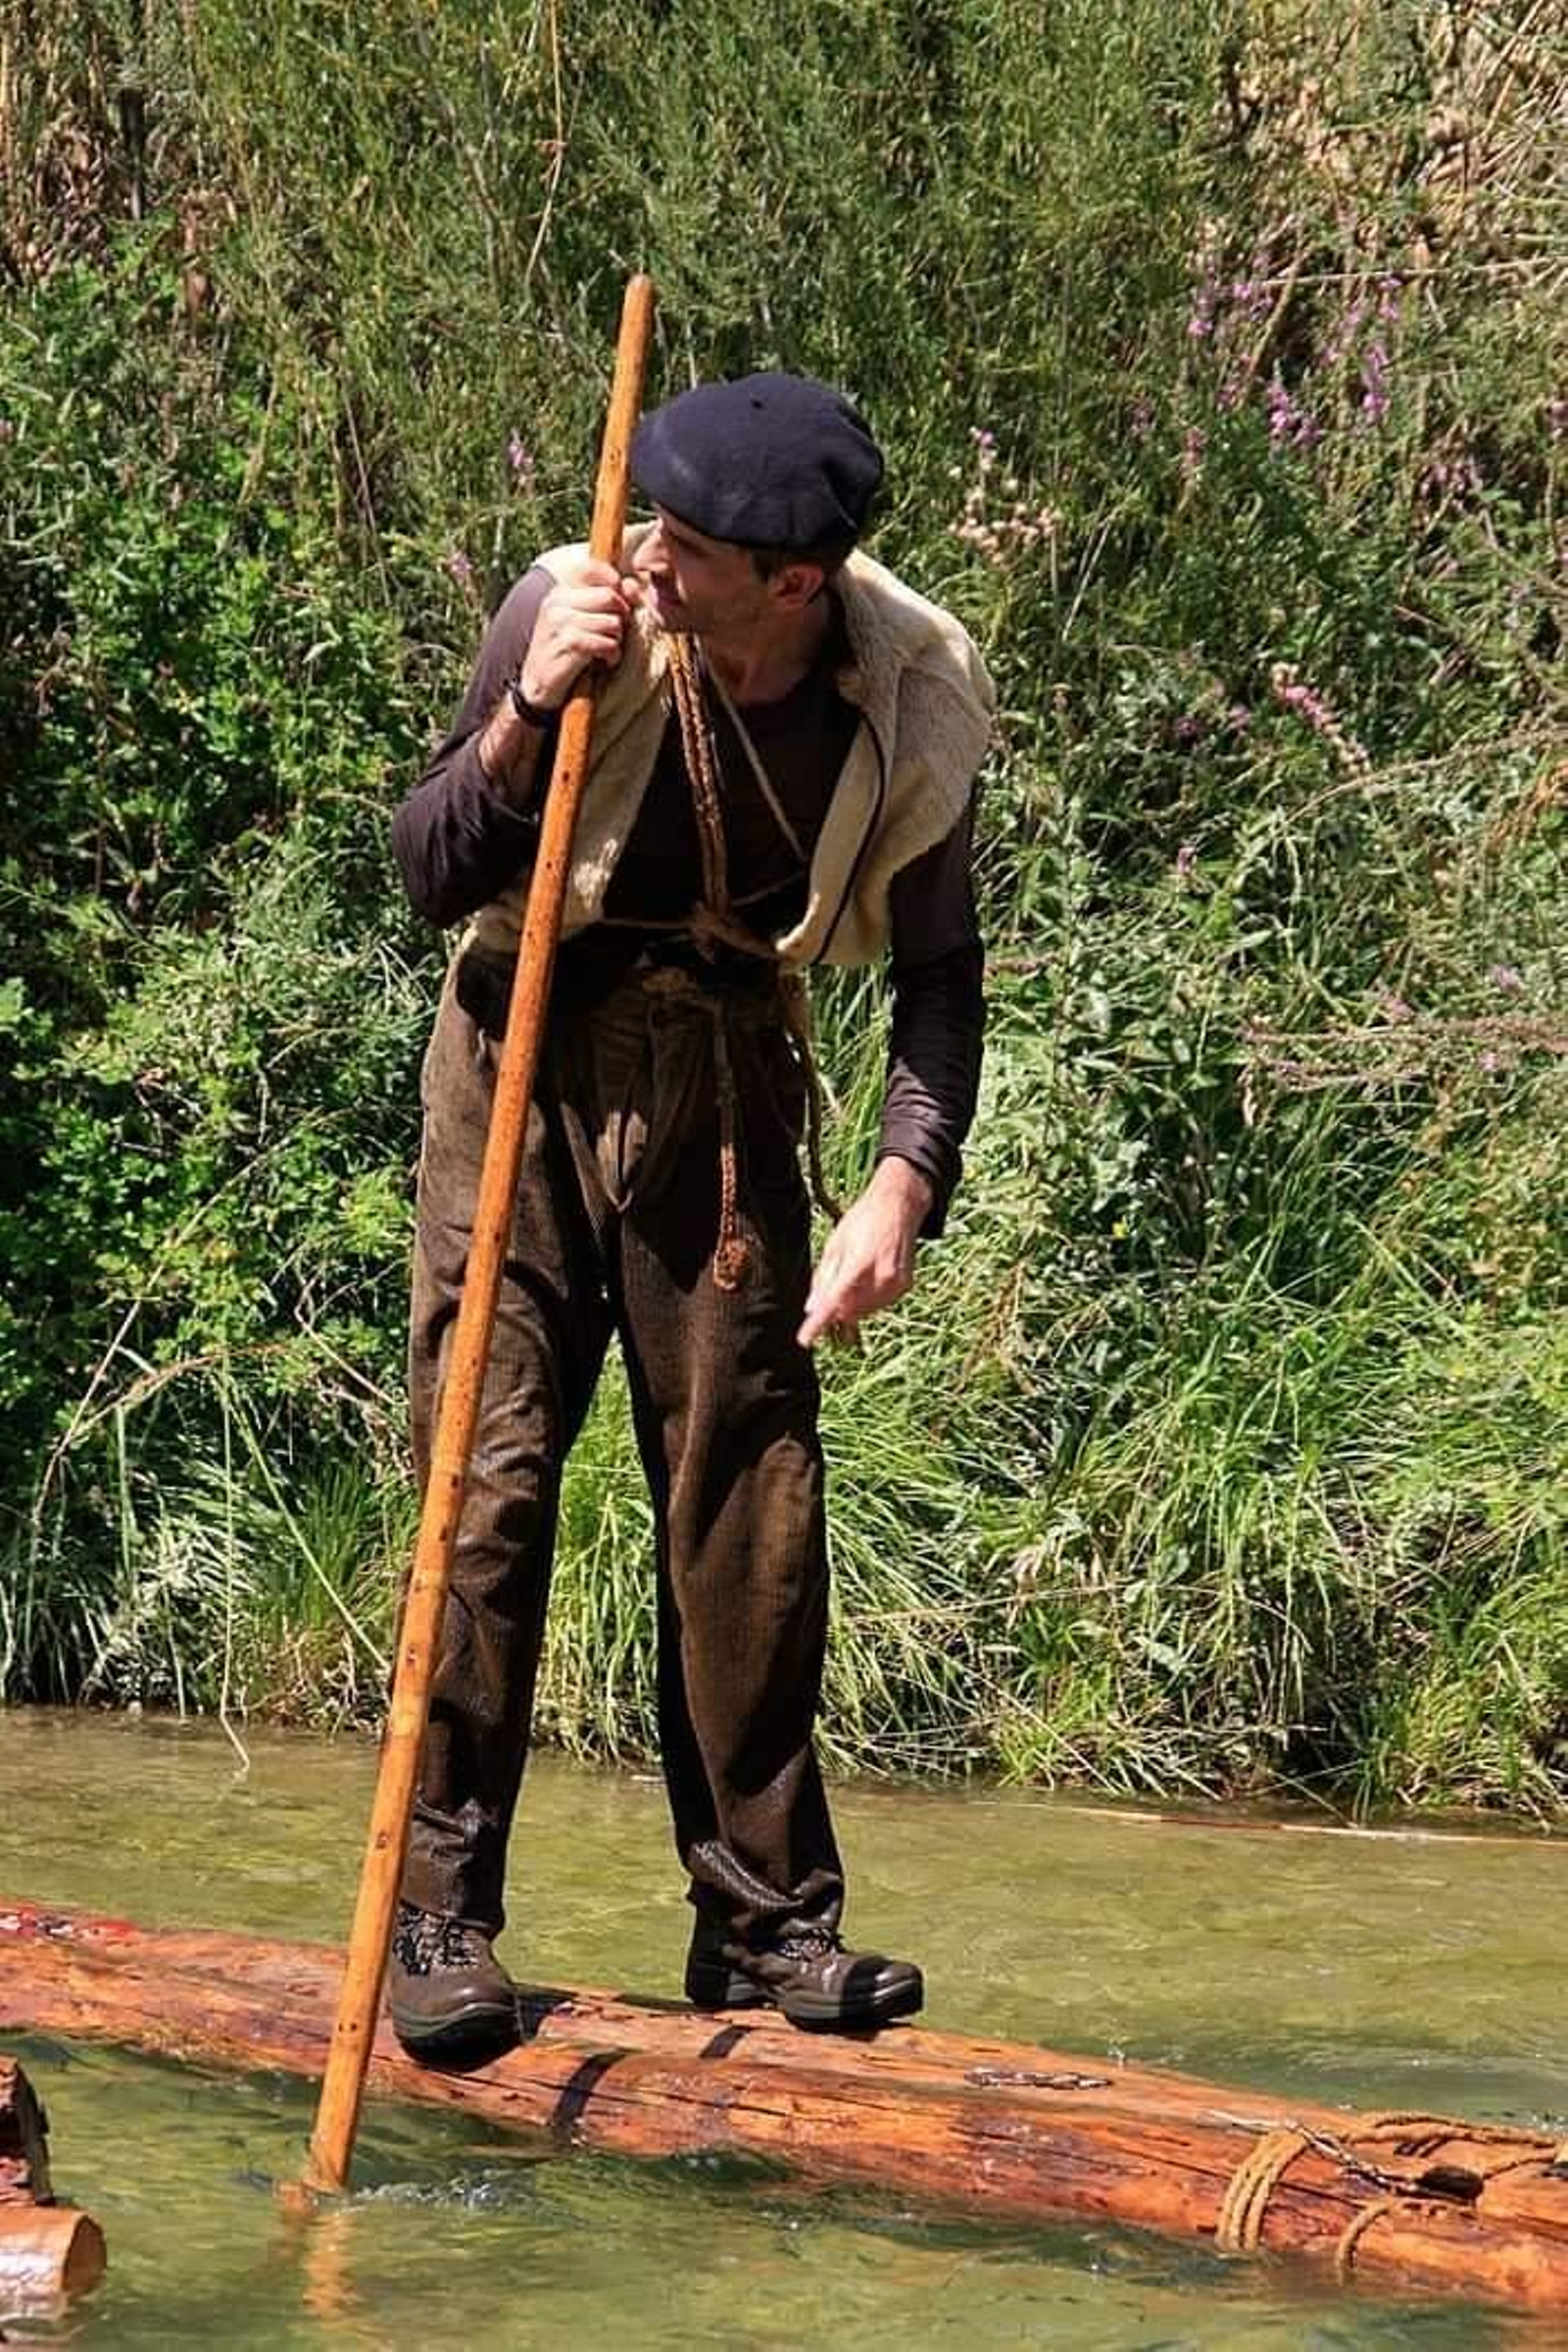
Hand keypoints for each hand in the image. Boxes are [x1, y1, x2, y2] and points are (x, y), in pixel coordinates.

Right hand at [519, 557, 641, 709]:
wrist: (538, 683)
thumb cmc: (565, 650)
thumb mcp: (579, 619)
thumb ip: (605, 599)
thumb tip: (632, 585)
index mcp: (559, 591)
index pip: (591, 568)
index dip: (613, 581)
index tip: (618, 602)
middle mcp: (557, 602)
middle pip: (609, 596)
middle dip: (621, 617)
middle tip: (616, 632)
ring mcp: (560, 622)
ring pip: (612, 622)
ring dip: (617, 640)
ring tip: (607, 649)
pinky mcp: (567, 644)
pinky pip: (607, 643)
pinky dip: (612, 655)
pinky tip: (604, 661)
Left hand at [797, 1159, 933, 1348]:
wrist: (899, 1207)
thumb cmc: (863, 1220)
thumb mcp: (836, 1243)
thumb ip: (823, 1277)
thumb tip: (811, 1307)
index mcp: (859, 1262)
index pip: (833, 1301)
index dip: (818, 1323)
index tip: (804, 1339)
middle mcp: (880, 1276)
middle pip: (848, 1310)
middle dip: (835, 1309)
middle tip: (829, 1292)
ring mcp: (895, 1283)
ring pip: (863, 1311)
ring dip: (851, 1306)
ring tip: (852, 1277)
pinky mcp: (904, 1286)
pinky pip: (879, 1304)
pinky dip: (868, 1300)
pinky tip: (866, 1280)